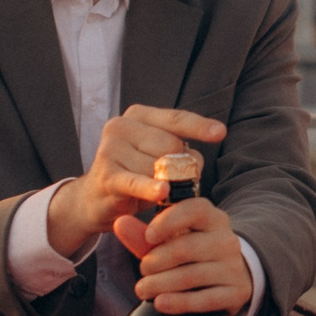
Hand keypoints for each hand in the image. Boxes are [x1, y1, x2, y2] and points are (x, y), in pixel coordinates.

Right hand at [46, 103, 226, 257]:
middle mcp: (120, 126)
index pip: (175, 118)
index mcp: (137, 115)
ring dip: (168, 185)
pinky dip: (150, 188)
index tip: (221, 133)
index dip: (199, 126)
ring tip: (160, 193)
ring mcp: (110, 150)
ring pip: (158, 167)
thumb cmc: (134, 174)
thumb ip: (177, 149)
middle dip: (181, 166)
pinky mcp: (106, 175)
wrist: (94, 200)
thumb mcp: (156, 155)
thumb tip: (194, 159)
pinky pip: (136, 181)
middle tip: (177, 182)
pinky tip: (161, 191)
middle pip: (170, 145)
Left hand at [114, 197, 252, 315]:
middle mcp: (227, 241)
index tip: (148, 235)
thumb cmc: (192, 256)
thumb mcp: (170, 242)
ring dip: (160, 284)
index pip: (195, 210)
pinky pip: (205, 299)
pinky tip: (160, 303)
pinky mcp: (236, 292)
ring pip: (192, 275)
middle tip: (142, 269)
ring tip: (143, 289)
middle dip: (156, 260)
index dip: (168, 221)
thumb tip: (119, 223)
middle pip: (187, 247)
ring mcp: (234, 268)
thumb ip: (143, 235)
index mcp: (213, 219)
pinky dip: (179, 303)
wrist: (229, 278)